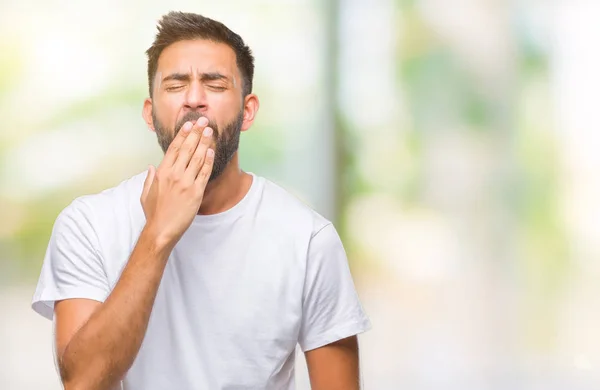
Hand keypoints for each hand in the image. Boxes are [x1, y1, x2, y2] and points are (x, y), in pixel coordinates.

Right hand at [140, 117, 214, 247]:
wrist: (161, 230)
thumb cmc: (153, 213)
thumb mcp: (145, 193)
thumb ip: (149, 178)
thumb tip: (151, 166)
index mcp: (161, 173)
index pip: (174, 148)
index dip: (182, 135)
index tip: (189, 124)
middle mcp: (174, 175)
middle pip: (187, 149)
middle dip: (196, 133)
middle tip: (204, 121)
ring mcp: (185, 183)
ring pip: (197, 158)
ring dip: (204, 143)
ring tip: (210, 131)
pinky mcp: (196, 192)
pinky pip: (204, 173)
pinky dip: (208, 161)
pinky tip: (212, 151)